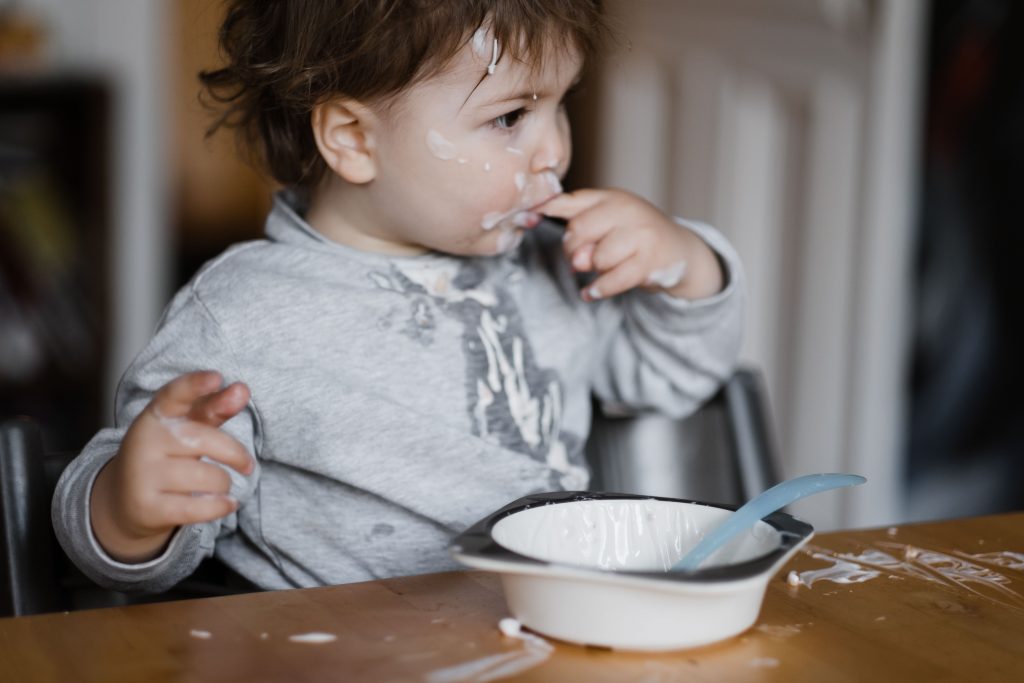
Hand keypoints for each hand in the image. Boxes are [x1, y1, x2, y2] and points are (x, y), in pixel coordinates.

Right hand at [90, 371, 253, 562]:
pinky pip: (200, 508)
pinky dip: (221, 506)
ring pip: (208, 478)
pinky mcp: (148, 507)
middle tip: (246, 464)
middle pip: (205, 441)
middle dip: (235, 454)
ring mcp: (142, 475)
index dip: (195, 385)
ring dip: (225, 484)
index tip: (216, 377)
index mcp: (156, 416)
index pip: (174, 395)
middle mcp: (144, 441)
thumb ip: (214, 408)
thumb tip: (242, 389)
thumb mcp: (187, 428)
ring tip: (220, 485)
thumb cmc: (168, 456)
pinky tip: (226, 503)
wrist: (125, 501)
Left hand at [540, 189, 723, 300]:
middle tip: (580, 259)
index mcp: (611, 197)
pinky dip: (598, 289)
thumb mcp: (608, 219)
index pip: (571, 201)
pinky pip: (612, 279)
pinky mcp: (650, 260)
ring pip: (597, 258)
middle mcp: (627, 209)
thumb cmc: (635, 236)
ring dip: (594, 270)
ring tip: (602, 269)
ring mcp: (641, 233)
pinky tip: (591, 292)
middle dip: (573, 251)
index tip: (525, 218)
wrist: (681, 251)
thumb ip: (574, 218)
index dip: (546, 209)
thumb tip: (533, 216)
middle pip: (580, 231)